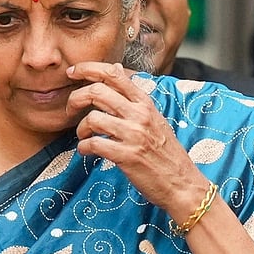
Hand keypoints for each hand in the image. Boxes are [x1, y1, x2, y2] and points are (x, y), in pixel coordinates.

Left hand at [65, 62, 209, 218]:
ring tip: (84, 136)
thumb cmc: (166, 152)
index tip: (72, 72)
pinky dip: (84, 147)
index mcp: (145, 103)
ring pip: (92, 118)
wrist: (182, 184)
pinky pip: (93, 144)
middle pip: (97, 91)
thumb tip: (116, 69)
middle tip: (70, 110)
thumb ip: (133, 96)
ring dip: (80, 128)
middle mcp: (139, 115)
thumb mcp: (154, 117)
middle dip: (75, 98)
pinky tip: (87, 151)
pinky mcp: (126, 156)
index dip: (88, 69)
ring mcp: (133, 135)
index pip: (113, 74)